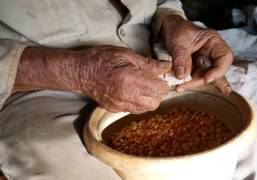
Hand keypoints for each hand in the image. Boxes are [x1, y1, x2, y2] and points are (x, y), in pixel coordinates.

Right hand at [14, 46, 170, 113]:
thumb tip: (167, 67)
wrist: (80, 72)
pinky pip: (134, 110)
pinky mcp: (115, 109)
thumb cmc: (101, 59)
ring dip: (150, 98)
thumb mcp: (126, 54)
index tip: (161, 76)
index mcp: (130, 80)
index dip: (164, 82)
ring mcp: (120, 105)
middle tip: (153, 81)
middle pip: (155, 103)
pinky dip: (139, 102)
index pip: (159, 90)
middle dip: (158, 92)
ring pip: (146, 109)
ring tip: (144, 86)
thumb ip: (149, 63)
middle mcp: (126, 96)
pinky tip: (134, 91)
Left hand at [161, 15, 232, 91]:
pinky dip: (186, 82)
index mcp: (213, 41)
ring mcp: (203, 61)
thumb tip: (182, 76)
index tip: (206, 78)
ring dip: (191, 83)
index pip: (225, 57)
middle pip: (214, 70)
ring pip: (203, 76)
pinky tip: (178, 85)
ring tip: (179, 86)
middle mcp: (211, 52)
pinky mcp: (195, 67)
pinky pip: (193, 77)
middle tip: (186, 84)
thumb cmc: (176, 29)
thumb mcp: (178, 42)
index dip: (219, 70)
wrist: (167, 29)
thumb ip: (181, 58)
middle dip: (201, 79)